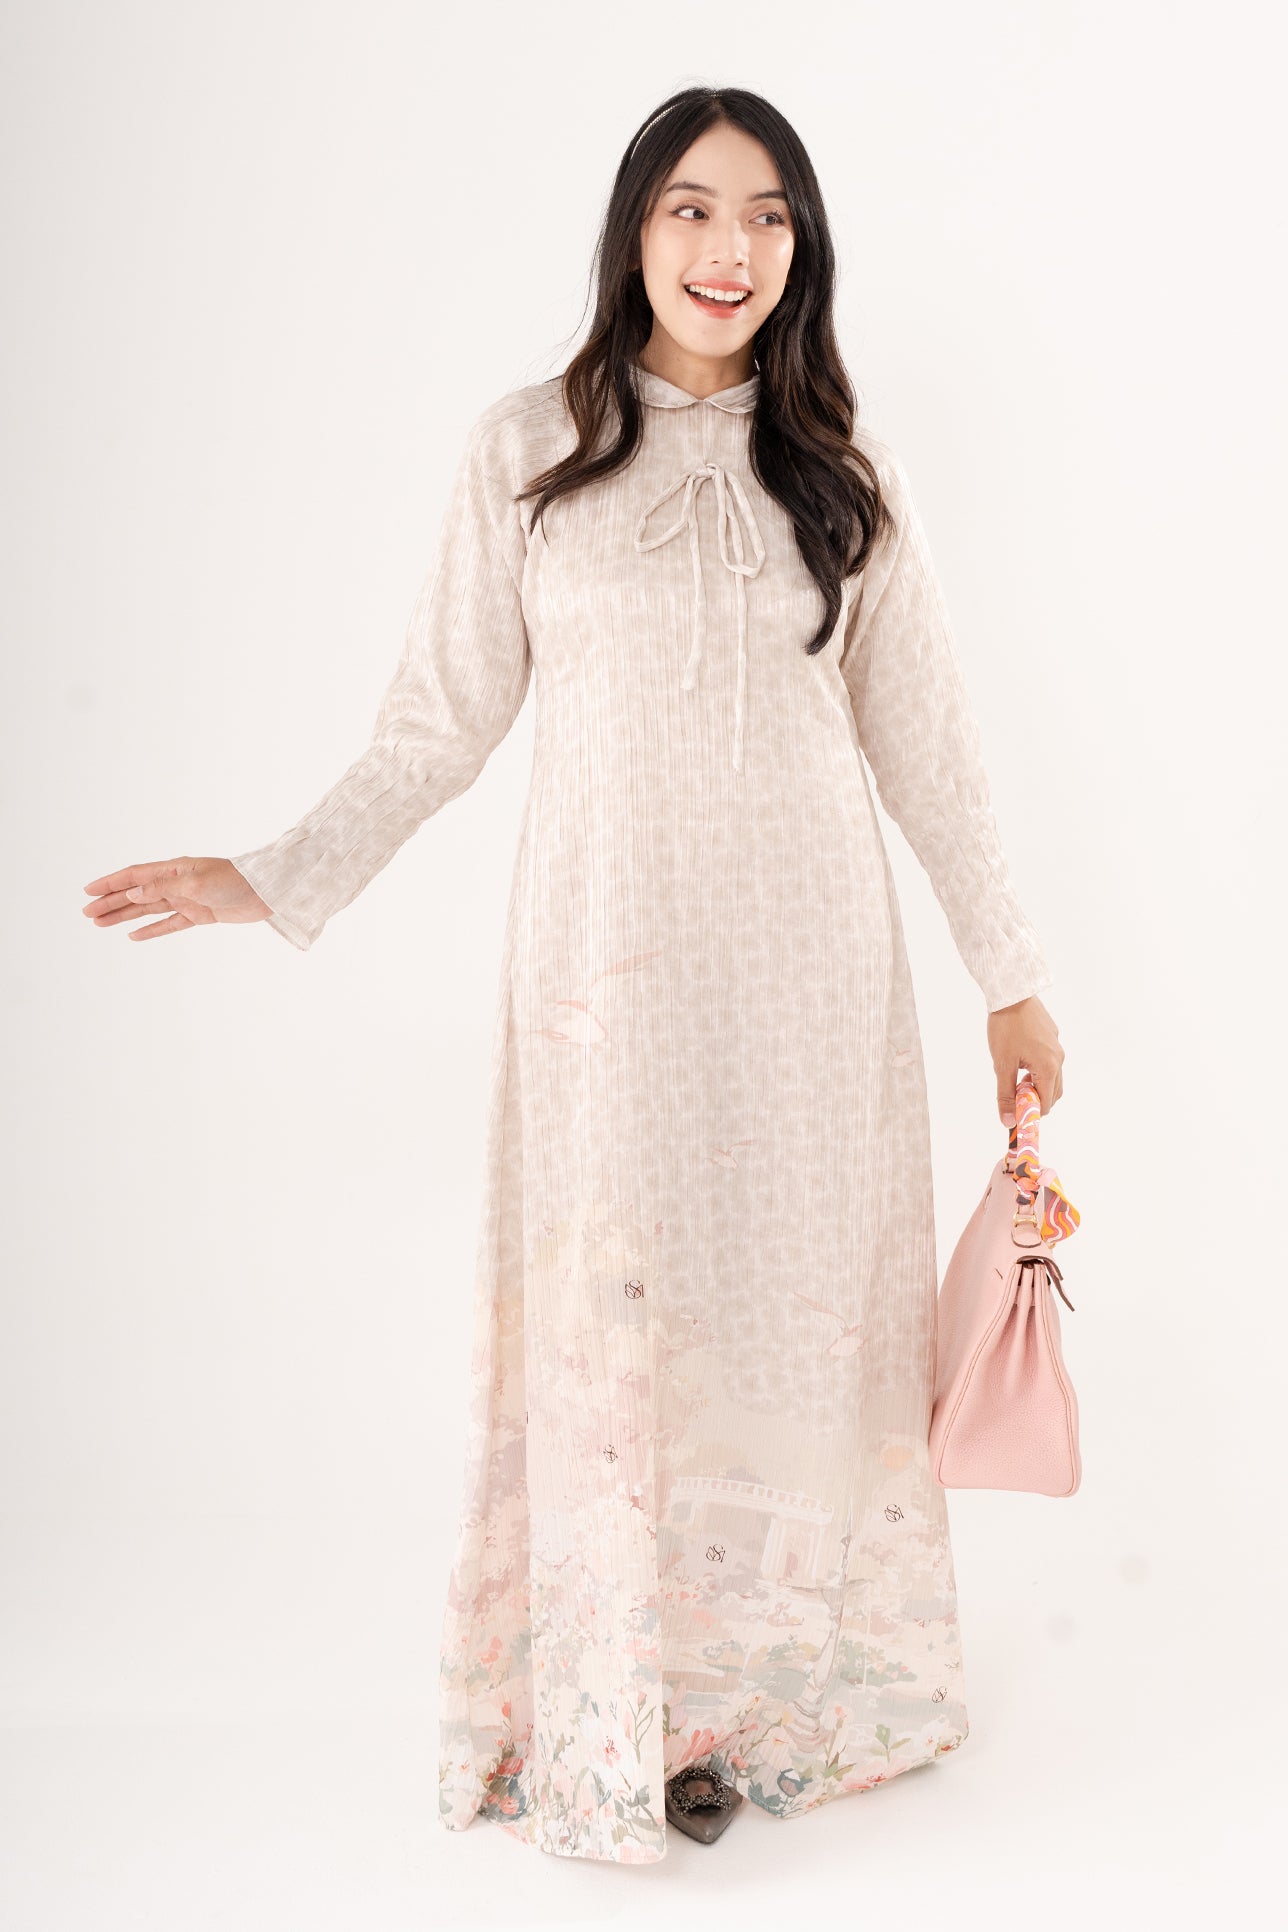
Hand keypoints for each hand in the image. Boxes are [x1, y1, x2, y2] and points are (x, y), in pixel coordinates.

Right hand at [82, 858, 271, 940]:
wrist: (267, 893)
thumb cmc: (236, 880)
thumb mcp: (197, 883)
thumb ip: (164, 888)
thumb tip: (133, 894)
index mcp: (174, 869)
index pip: (134, 875)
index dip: (110, 883)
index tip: (88, 891)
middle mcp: (177, 883)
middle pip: (136, 893)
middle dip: (111, 902)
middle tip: (87, 913)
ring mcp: (187, 899)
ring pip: (148, 909)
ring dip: (124, 915)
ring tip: (100, 923)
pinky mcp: (200, 915)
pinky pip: (169, 923)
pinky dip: (151, 929)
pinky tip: (133, 936)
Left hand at [987, 993, 1063, 1124]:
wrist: (1011, 993)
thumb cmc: (1005, 1028)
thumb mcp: (1002, 1064)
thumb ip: (1006, 1095)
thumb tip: (1009, 1121)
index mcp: (1049, 1067)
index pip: (1046, 1104)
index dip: (1030, 1111)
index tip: (1013, 1109)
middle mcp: (1058, 1058)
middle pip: (1053, 1092)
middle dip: (1035, 1098)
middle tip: (1014, 1091)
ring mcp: (1057, 1046)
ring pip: (1053, 1076)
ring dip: (1037, 1083)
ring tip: (1016, 1074)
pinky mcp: (1052, 1036)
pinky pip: (1050, 1060)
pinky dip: (1039, 1068)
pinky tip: (1020, 1057)